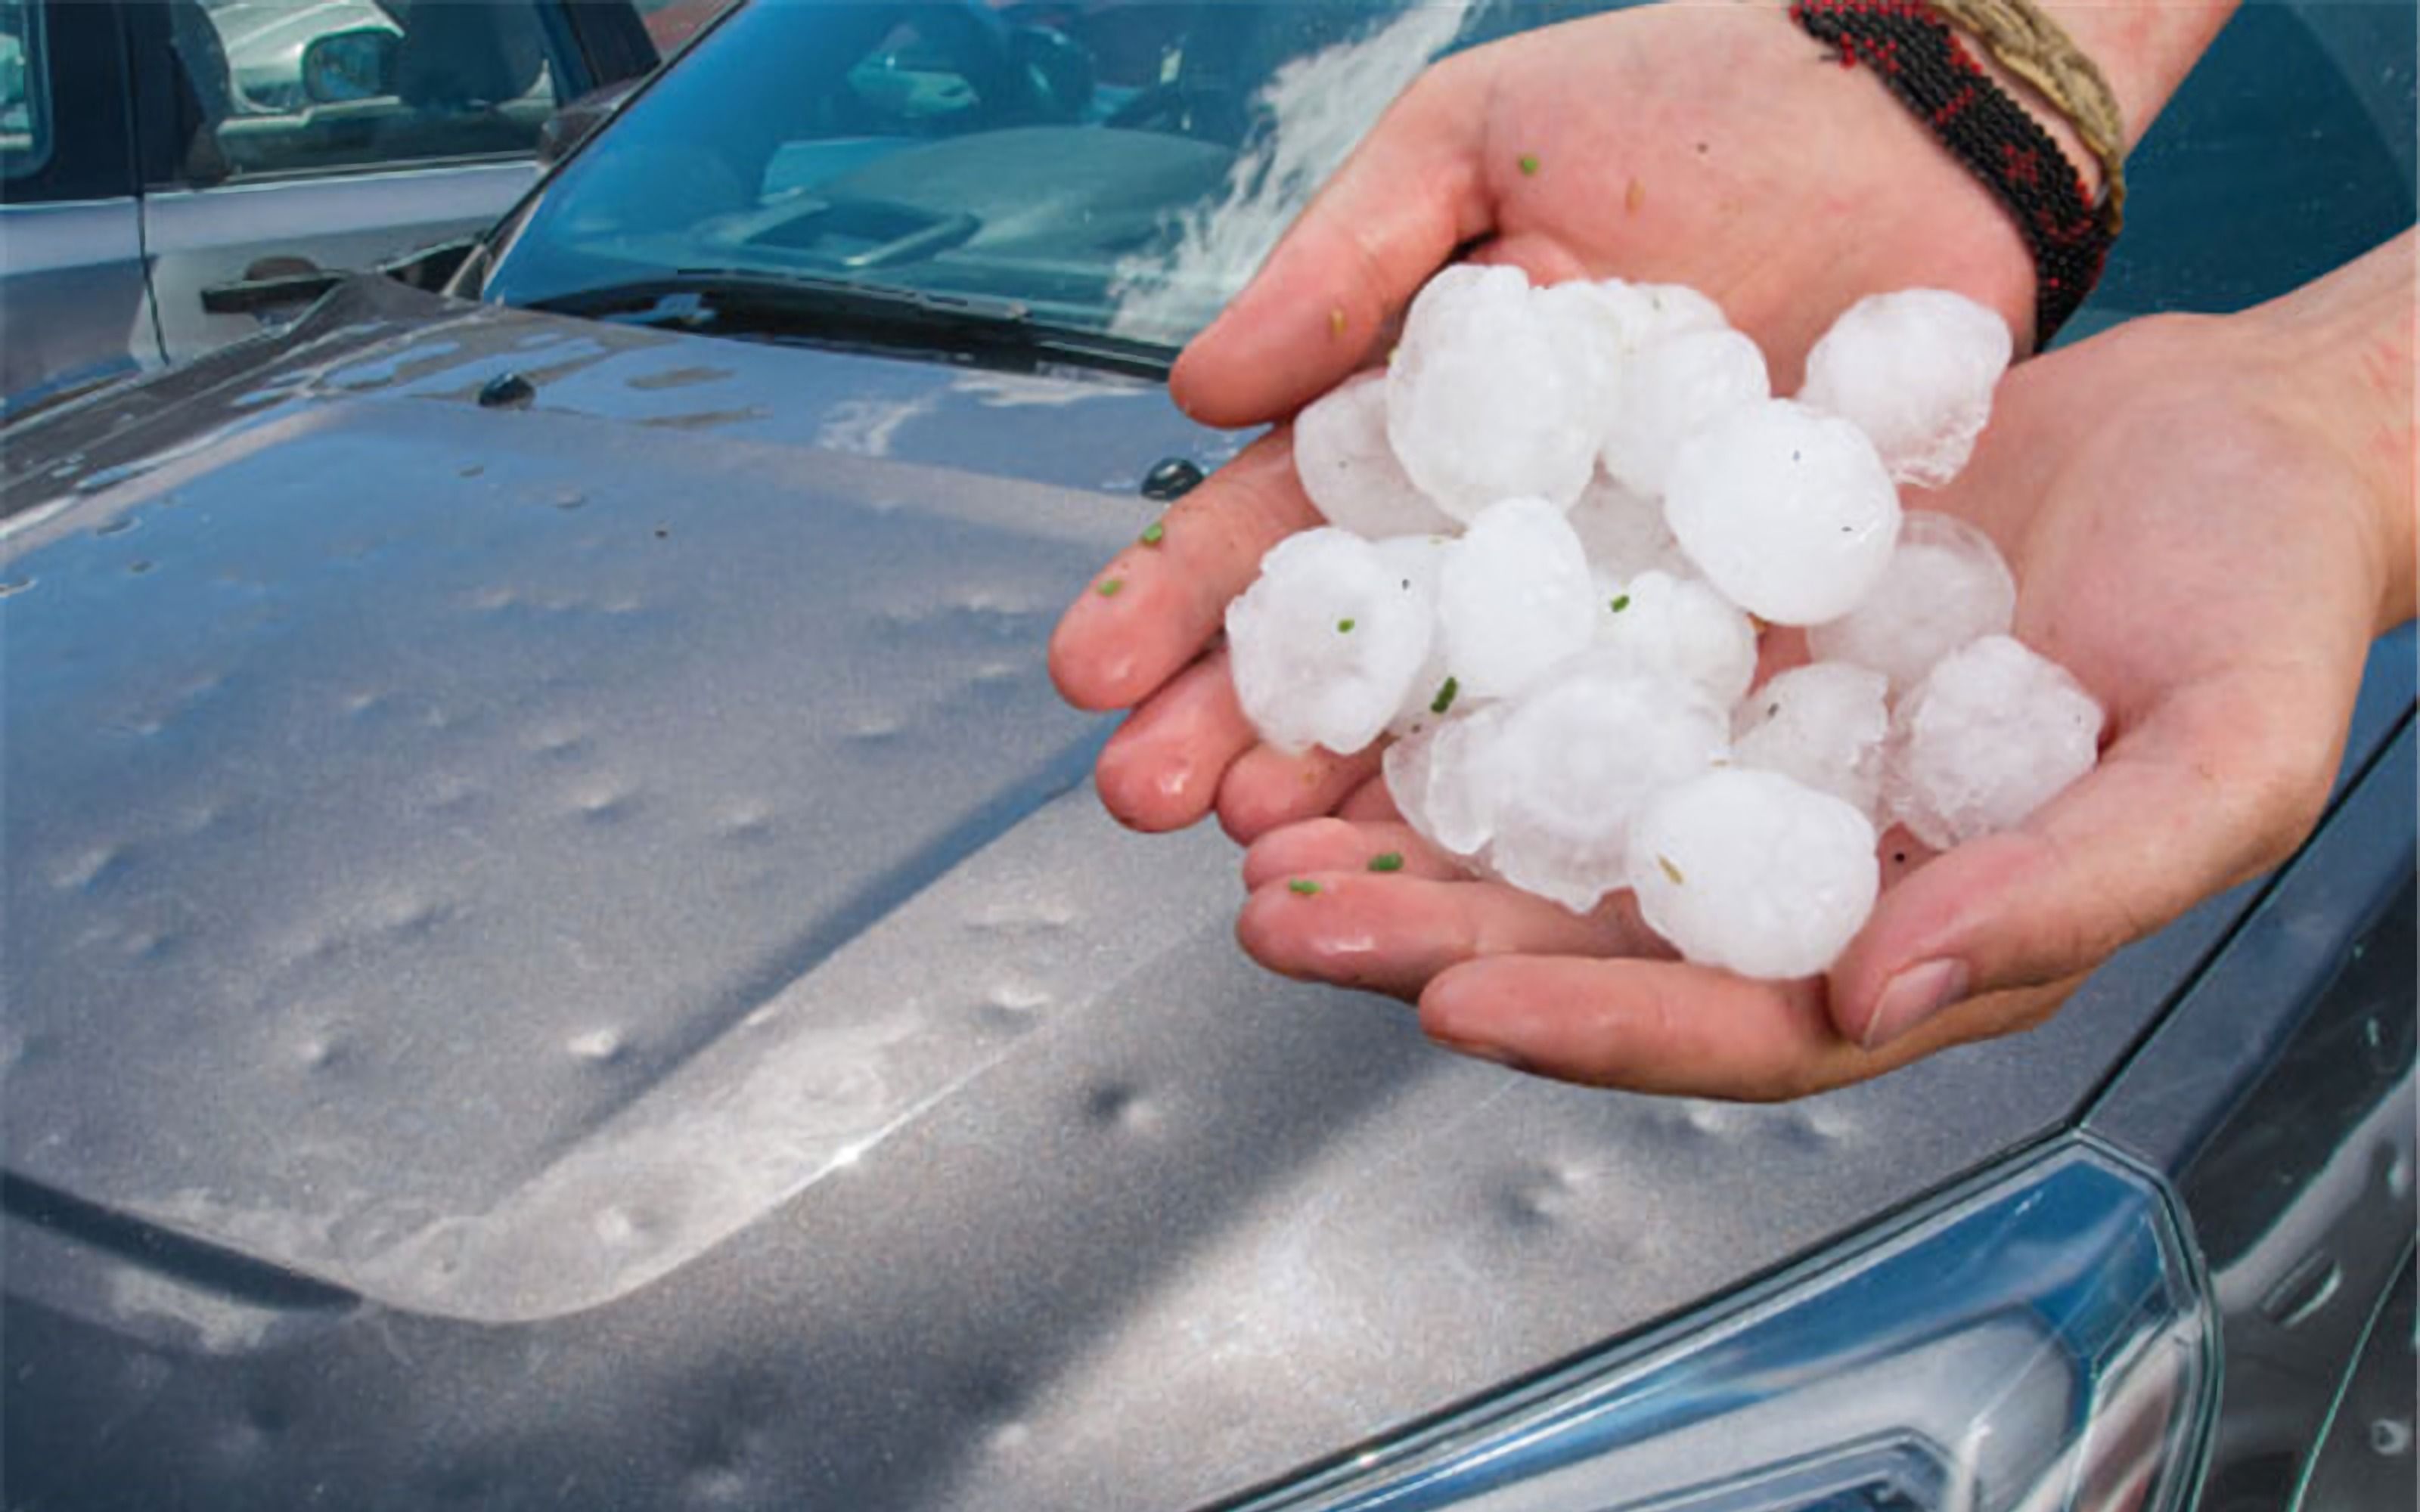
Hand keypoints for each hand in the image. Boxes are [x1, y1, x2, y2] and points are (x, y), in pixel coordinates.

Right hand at [1054, 1, 2052, 842]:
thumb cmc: (1681, 99)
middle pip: (1351, 654)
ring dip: (1363, 798)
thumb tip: (1198, 391)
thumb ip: (1341, 264)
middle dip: (1236, 730)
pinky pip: (1644, 723)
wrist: (1912, 111)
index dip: (1176, 600)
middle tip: (1148, 802)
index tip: (1089, 670)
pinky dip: (1565, 798)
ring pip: (1470, 720)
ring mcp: (1612, 594)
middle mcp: (1496, 536)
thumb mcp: (1471, 145)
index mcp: (1413, 430)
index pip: (1270, 531)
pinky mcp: (1741, 626)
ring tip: (1270, 852)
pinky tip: (1481, 857)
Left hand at [1230, 298, 2410, 1099]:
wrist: (2233, 445)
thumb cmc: (2260, 615)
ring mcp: (1745, 753)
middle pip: (1596, 939)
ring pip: (1550, 820)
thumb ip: (2068, 891)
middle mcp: (1803, 867)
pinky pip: (1565, 676)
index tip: (1451, 1004)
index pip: (1730, 1024)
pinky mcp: (1710, 639)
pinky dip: (1458, 692)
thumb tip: (1876, 995)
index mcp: (1912, 942)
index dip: (1592, 1025)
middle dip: (1433, 944)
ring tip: (1261, 830)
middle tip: (1281, 921)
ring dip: (1404, 834)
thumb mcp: (2222, 763)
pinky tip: (1356, 685)